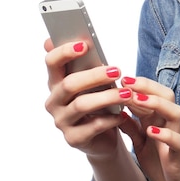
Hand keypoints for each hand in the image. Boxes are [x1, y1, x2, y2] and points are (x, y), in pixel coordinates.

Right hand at [43, 38, 129, 159]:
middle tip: (117, 70)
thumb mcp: (96, 83)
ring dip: (107, 97)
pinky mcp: (73, 139)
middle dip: (94, 75)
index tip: (85, 45)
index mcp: (56, 82)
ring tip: (127, 93)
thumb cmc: (100, 103)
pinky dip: (110, 119)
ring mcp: (61, 121)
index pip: (52, 63)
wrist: (104, 137)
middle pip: (69, 84)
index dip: (65, 52)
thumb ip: (89, 65)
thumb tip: (84, 41)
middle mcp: (54, 101)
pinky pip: (92, 126)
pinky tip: (123, 114)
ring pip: (82, 105)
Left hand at [117, 77, 179, 180]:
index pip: (152, 94)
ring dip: (156, 104)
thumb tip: (116, 112)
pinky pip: (177, 141)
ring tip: (138, 99)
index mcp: (159, 120)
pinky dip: (166, 134)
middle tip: (126, 81)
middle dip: (147, 86)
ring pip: (174, 112)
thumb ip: (132, 128)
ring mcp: (176, 137)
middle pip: (165, 96)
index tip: (118, 78)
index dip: (137, 85)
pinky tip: (151, 131)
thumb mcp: (142, 144)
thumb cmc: (164, 163)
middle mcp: (170, 124)